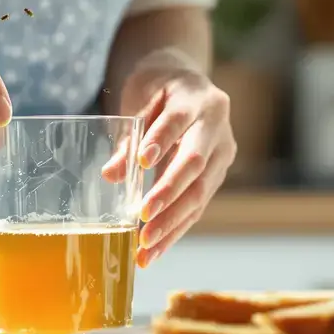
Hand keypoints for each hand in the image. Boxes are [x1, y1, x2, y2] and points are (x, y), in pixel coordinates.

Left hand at [104, 51, 235, 266]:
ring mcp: (222, 152)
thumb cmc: (157, 88)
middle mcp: (217, 126)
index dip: (161, 141)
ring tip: (144, 248)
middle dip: (168, 194)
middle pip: (195, 163)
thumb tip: (111, 175)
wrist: (186, 82)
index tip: (142, 163)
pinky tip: (155, 250)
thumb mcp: (140, 99)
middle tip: (142, 219)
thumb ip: (129, 136)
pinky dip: (175, 230)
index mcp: (197, 98)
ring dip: (172, 223)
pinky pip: (198, 206)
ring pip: (200, 192)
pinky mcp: (217, 175)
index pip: (178, 121)